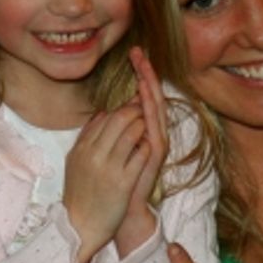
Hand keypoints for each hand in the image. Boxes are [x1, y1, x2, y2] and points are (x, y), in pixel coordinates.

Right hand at [63, 99, 149, 262]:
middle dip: (135, 111)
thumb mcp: (75, 161)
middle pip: (119, 119)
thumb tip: (102, 113)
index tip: (133, 105)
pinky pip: (140, 156)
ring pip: (131, 133)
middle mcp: (93, 154)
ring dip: (143, 126)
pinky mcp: (123, 183)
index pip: (105, 116)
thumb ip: (87, 136)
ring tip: (148, 128)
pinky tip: (148, 147)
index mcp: (82, 148)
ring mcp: (109, 168)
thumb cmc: (80, 194)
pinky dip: (146, 147)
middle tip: (144, 111)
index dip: (122, 108)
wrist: (80, 226)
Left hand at [114, 48, 167, 255]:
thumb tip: (107, 111)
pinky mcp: (155, 156)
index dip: (139, 75)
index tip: (132, 53)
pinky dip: (151, 112)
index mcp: (140, 130)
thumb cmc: (112, 183)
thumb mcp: (107, 149)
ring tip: (144, 66)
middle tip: (139, 51)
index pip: (141, 96)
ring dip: (150, 87)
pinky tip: (145, 97)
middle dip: (145, 73)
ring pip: (155, 108)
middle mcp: (151, 133)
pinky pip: (155, 128)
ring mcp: (155, 144)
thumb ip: (111, 130)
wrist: (120, 210)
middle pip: (151, 96)